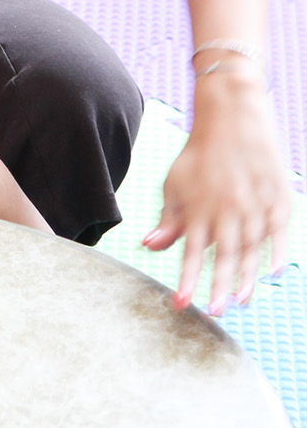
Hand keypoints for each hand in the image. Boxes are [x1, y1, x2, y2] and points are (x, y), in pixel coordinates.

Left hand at [143, 70, 288, 312]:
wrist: (232, 115)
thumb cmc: (199, 154)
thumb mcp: (175, 182)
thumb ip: (167, 219)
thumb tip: (148, 246)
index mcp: (199, 206)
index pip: (190, 251)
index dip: (186, 280)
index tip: (180, 304)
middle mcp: (227, 207)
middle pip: (223, 256)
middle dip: (218, 287)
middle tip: (214, 312)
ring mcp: (254, 203)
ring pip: (252, 248)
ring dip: (246, 277)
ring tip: (241, 301)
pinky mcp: (277, 196)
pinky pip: (279, 231)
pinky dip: (277, 252)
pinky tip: (273, 273)